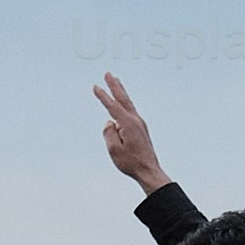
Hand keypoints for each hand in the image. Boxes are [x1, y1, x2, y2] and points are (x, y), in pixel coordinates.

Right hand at [96, 73, 167, 191]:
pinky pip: (130, 112)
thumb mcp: (114, 150)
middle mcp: (136, 120)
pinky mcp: (141, 129)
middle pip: (123, 99)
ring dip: (121, 92)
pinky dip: (124, 104)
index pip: (113, 106)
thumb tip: (109, 122)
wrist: (149, 171)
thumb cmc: (131, 163)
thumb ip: (108, 133)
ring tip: (116, 81)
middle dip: (115, 86)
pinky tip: (122, 104)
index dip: (103, 96)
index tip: (95, 86)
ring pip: (128, 104)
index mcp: (128, 124)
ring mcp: (140, 124)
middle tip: (108, 73)